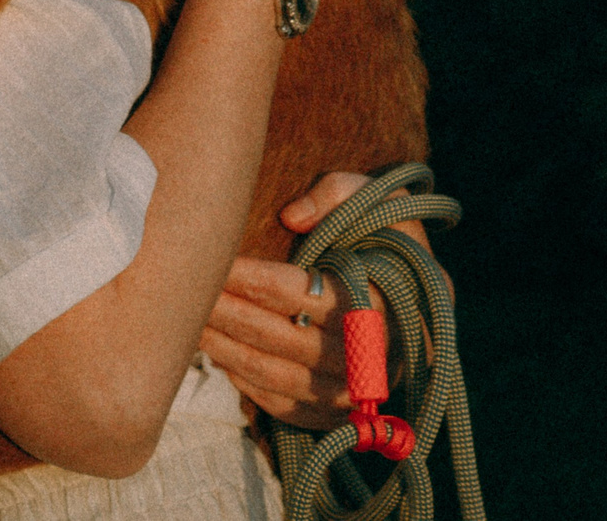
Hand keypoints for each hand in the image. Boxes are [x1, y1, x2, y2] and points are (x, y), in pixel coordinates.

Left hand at [195, 173, 430, 427]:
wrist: (422, 300)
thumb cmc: (391, 243)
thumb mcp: (381, 201)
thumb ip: (338, 194)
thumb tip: (291, 216)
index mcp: (372, 298)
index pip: (290, 290)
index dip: (243, 276)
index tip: (210, 260)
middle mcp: (363, 353)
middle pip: (273, 335)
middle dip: (223, 312)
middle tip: (184, 292)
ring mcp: (349, 389)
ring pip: (270, 373)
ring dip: (223, 349)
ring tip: (189, 322)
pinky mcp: (336, 412)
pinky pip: (281, 403)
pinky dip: (244, 381)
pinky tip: (218, 354)